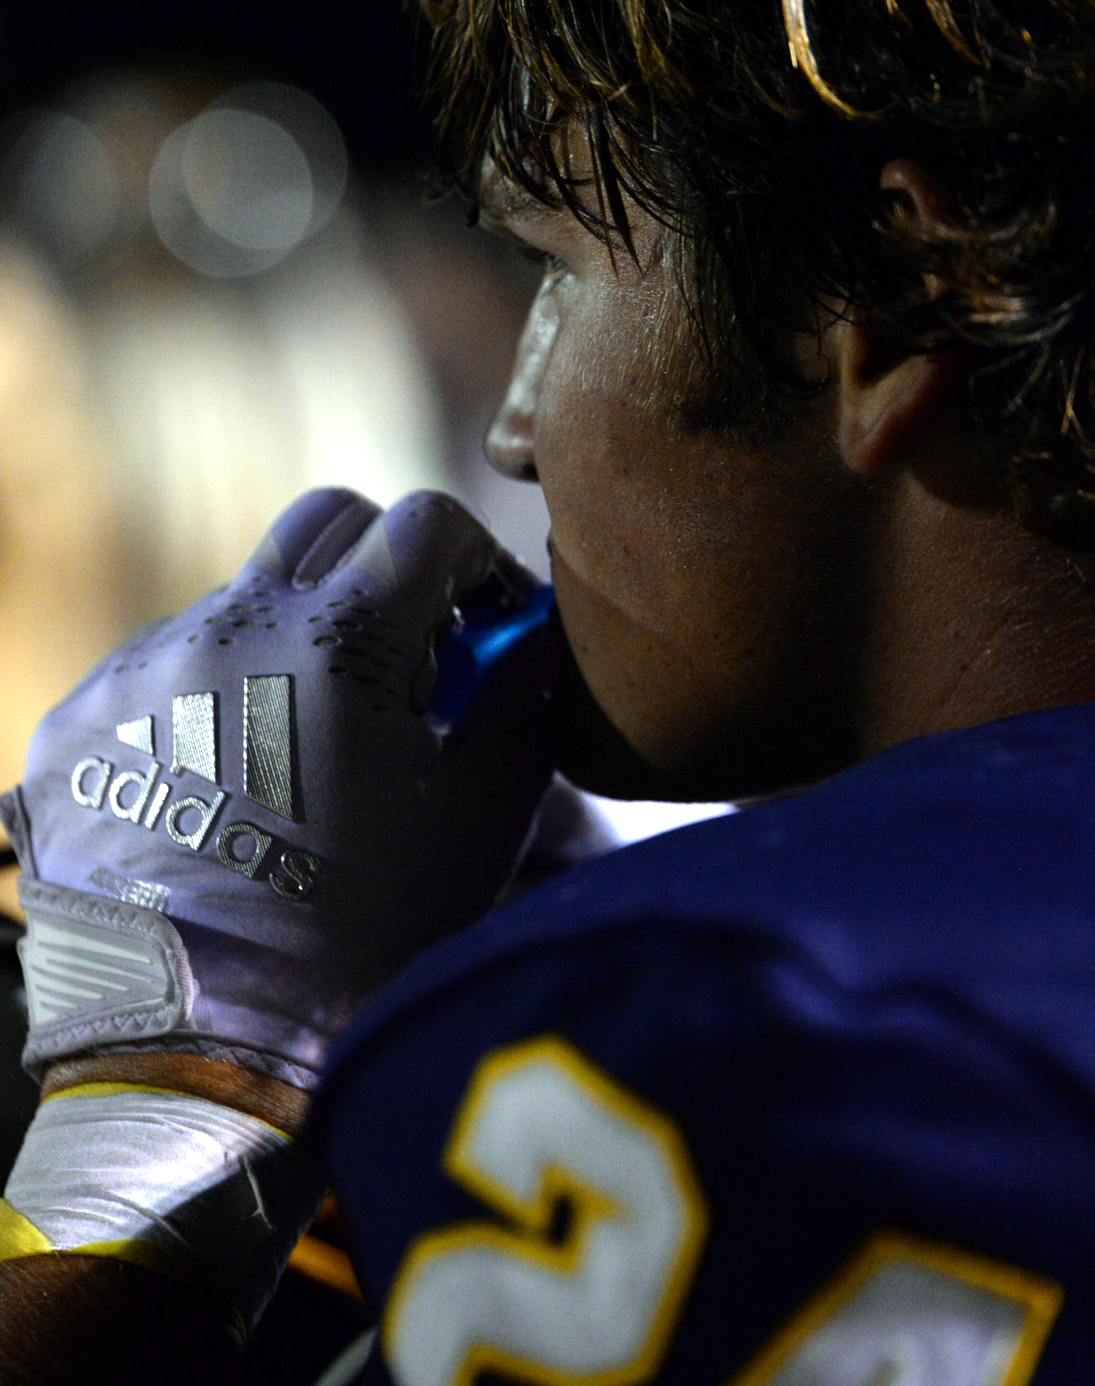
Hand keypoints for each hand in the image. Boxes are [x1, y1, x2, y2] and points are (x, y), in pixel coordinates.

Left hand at [0, 488, 559, 1088]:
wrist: (199, 1058)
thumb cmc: (362, 940)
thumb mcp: (479, 819)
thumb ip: (520, 701)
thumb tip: (529, 640)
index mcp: (343, 639)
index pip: (426, 522)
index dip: (473, 562)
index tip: (480, 622)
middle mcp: (230, 625)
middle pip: (326, 524)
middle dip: (381, 567)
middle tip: (403, 657)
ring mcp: (141, 668)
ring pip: (240, 596)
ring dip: (291, 641)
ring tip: (306, 750)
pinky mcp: (79, 720)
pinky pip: (160, 666)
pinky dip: (210, 698)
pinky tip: (229, 788)